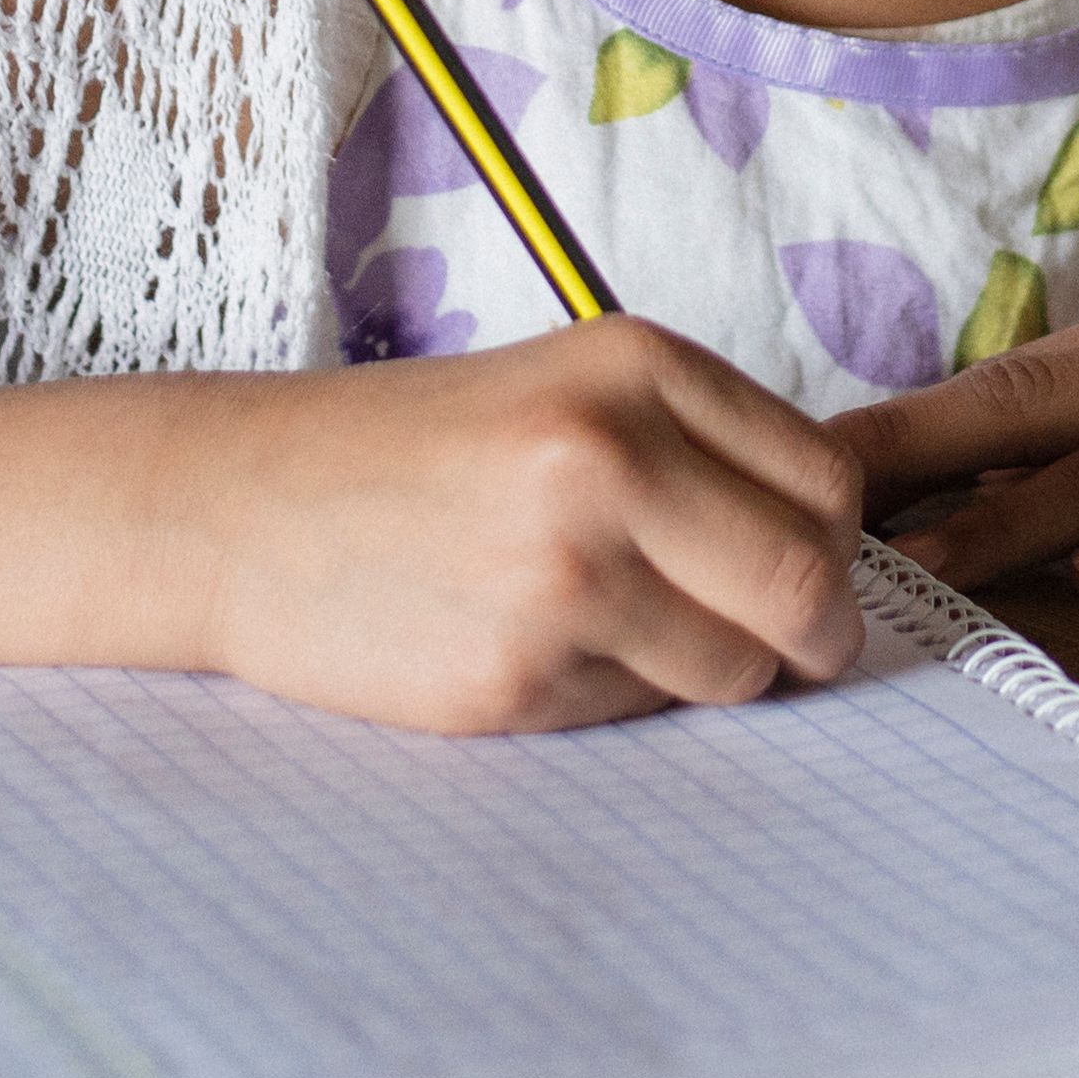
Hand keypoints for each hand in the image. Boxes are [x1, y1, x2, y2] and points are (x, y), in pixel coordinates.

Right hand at [195, 321, 866, 733]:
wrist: (239, 506)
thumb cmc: (412, 453)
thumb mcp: (564, 391)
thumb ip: (696, 453)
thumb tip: (839, 555)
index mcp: (634, 366)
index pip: (827, 480)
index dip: (834, 545)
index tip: (805, 572)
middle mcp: (609, 455)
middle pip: (810, 583)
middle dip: (816, 635)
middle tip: (785, 650)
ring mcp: (562, 570)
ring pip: (739, 667)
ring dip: (710, 673)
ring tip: (620, 634)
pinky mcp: (516, 672)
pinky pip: (638, 711)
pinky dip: (615, 697)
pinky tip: (536, 649)